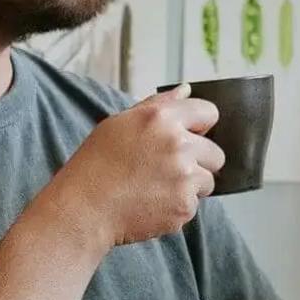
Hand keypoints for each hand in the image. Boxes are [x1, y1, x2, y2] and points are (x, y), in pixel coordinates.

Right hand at [42, 92, 220, 250]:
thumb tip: (186, 90)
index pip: (208, 113)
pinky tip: (151, 203)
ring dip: (189, 186)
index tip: (190, 136)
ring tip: (156, 188)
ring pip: (207, 181)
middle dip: (198, 161)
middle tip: (167, 169)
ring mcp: (184, 177)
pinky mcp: (184, 206)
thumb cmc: (96, 165)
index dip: (200, 127)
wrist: (83, 209)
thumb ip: (159, 104)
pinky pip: (193, 205)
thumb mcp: (120, 123)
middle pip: (216, 153)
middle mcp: (178, 145)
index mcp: (161, 118)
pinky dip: (177, 207)